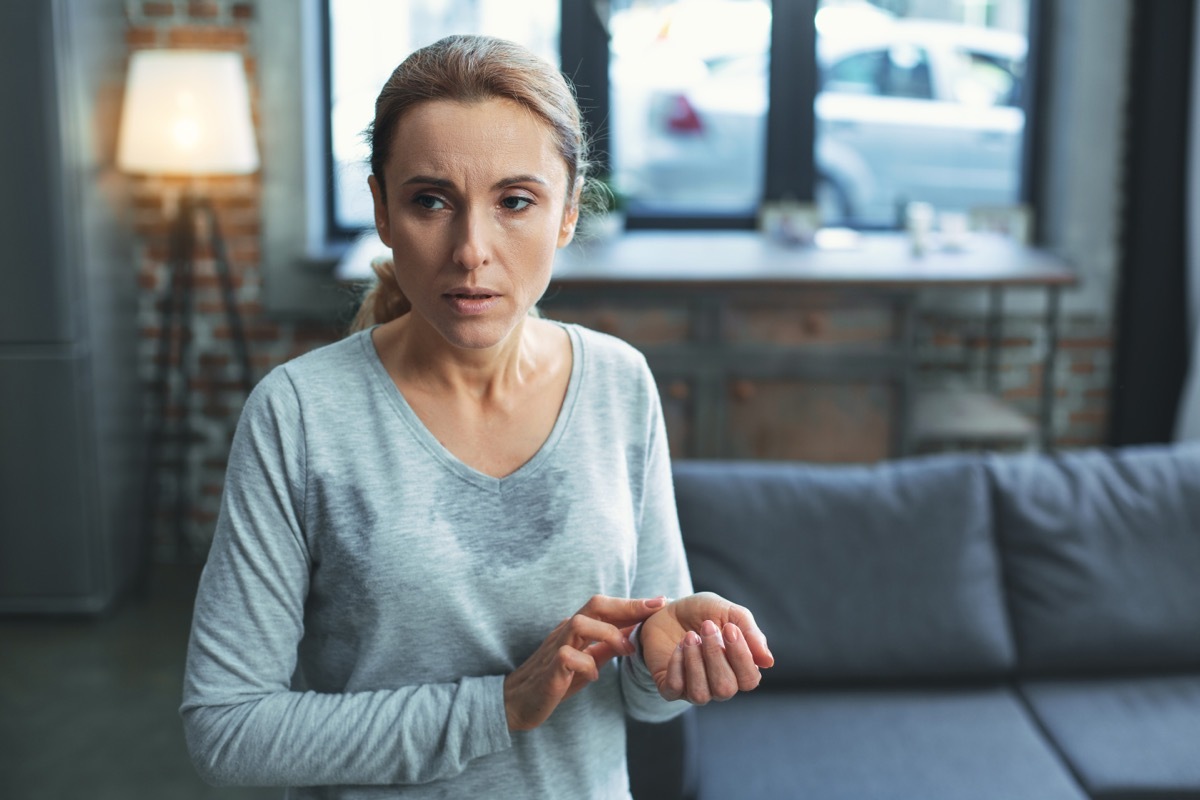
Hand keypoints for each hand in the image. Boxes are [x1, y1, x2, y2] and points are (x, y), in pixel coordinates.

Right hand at [504, 594, 666, 730]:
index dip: (632, 603)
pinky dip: (586, 664)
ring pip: (580, 623)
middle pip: (595, 605)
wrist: (519, 701)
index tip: (660, 601)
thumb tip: (633, 635)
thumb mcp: (587, 662)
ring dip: (608, 634)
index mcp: (577, 629)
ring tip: (626, 649)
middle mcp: (566, 631)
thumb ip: (606, 648)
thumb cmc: (555, 680)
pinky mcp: (549, 669)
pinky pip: (568, 657)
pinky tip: (595, 676)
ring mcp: (556, 647)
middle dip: (627, 605)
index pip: (605, 608)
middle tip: (654, 608)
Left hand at [639, 591, 772, 704]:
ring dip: (695, 662)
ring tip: (690, 636)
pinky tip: (678, 646)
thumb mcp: (731, 613)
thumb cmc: (704, 613)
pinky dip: (676, 665)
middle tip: (706, 626)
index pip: (749, 680)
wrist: (670, 609)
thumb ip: (752, 634)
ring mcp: (693, 688)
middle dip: (715, 654)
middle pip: (725, 689)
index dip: (741, 657)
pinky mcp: (669, 687)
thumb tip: (768, 662)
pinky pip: (674, 689)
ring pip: (700, 694)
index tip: (730, 628)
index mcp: (738, 670)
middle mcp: (718, 684)